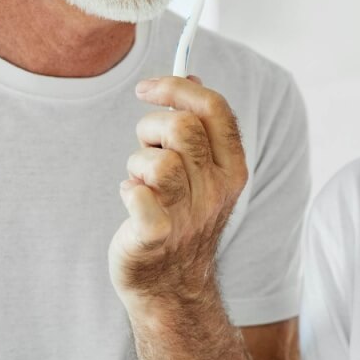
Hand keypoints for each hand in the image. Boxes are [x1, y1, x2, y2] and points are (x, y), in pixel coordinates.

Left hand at [108, 75, 248, 306]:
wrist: (172, 284)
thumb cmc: (181, 214)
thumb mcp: (203, 168)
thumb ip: (200, 124)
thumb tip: (191, 75)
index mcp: (232, 167)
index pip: (214, 108)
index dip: (177, 88)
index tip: (146, 88)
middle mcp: (217, 190)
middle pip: (182, 128)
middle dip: (150, 128)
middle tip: (145, 149)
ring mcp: (189, 215)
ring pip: (157, 162)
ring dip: (137, 164)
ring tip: (140, 181)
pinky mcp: (156, 236)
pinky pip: (138, 196)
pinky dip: (127, 192)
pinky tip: (131, 200)